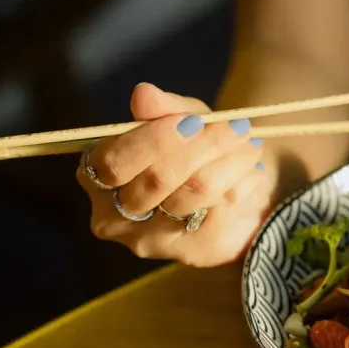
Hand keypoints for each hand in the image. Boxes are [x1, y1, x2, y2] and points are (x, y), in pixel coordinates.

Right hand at [77, 83, 272, 266]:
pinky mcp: (188, 253)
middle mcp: (113, 215)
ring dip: (230, 162)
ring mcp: (149, 240)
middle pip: (156, 180)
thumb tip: (144, 94)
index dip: (157, 139)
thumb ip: (165, 108)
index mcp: (97, 176)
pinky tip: (250, 172)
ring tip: (250, 145)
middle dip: (203, 146)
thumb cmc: (196, 151)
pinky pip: (219, 212)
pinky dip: (241, 184)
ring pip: (192, 194)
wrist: (235, 193)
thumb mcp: (184, 119)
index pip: (115, 162)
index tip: (194, 121)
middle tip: (238, 127)